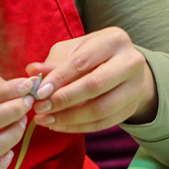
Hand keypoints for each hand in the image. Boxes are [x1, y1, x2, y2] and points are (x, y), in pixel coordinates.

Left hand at [27, 28, 158, 133]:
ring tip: (46, 120)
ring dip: (70, 118)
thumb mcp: (74, 50)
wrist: (126, 68)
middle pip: (96, 85)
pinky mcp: (133, 107)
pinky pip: (105, 123)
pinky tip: (60, 125)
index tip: (39, 92)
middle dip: (64, 99)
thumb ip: (54, 62)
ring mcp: (136, 86)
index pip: (83, 61)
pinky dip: (80, 127)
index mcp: (114, 40)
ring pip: (101, 109)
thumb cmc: (94, 55)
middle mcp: (131, 62)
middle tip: (41, 108)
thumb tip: (32, 72)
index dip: (59, 78)